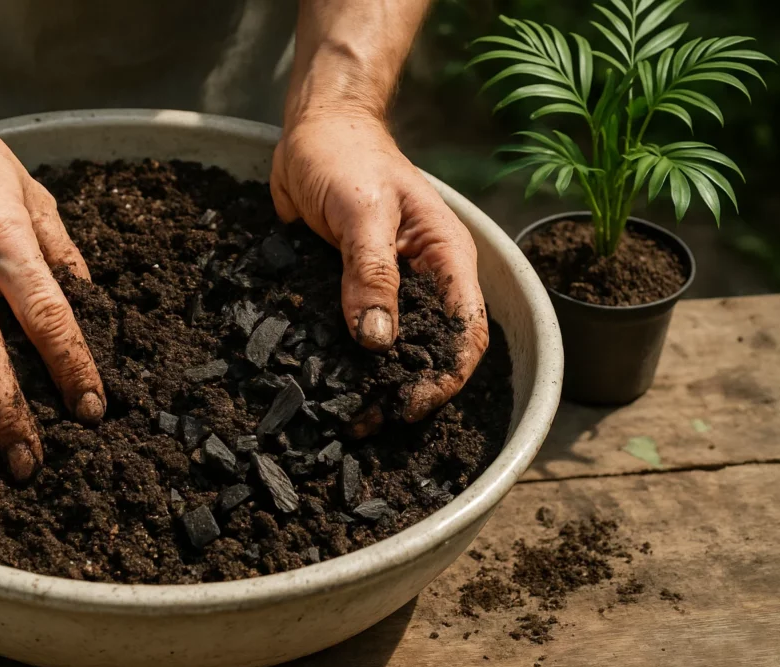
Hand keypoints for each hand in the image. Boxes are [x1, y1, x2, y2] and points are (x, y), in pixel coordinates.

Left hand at [270, 112, 487, 421]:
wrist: (311, 131)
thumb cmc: (344, 156)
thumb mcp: (362, 210)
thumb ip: (371, 272)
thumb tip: (377, 339)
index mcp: (445, 257)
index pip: (467, 329)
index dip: (446, 374)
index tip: (409, 404)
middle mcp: (423, 278)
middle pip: (431, 348)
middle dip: (406, 388)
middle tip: (366, 421)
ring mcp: (388, 285)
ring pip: (392, 347)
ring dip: (373, 381)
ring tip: (343, 413)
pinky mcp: (352, 288)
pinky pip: (355, 330)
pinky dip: (344, 359)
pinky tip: (323, 381)